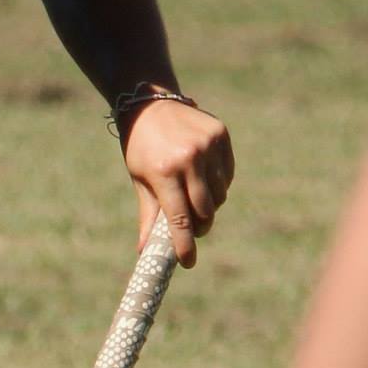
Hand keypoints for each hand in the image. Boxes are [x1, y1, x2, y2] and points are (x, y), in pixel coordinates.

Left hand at [121, 98, 233, 266]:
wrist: (151, 105)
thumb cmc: (141, 148)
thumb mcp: (140, 180)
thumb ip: (149, 216)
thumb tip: (145, 253)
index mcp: (163, 171)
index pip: (178, 218)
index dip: (185, 244)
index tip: (188, 263)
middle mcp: (188, 158)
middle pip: (205, 210)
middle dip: (200, 226)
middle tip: (192, 230)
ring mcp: (208, 145)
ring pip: (219, 194)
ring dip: (209, 204)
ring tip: (194, 197)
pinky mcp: (221, 135)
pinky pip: (227, 175)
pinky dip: (218, 184)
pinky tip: (204, 178)